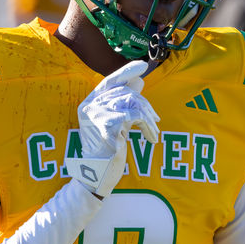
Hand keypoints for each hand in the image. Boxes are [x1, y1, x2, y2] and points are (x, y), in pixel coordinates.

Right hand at [68, 60, 159, 198]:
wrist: (97, 177)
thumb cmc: (107, 152)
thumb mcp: (117, 124)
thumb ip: (125, 103)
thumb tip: (139, 80)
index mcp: (88, 105)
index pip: (108, 82)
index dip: (125, 73)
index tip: (142, 66)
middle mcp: (89, 107)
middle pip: (124, 93)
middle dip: (145, 106)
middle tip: (156, 121)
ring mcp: (96, 115)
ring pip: (131, 102)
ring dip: (148, 117)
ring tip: (154, 131)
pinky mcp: (107, 125)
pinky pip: (135, 116)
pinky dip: (147, 126)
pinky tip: (151, 138)